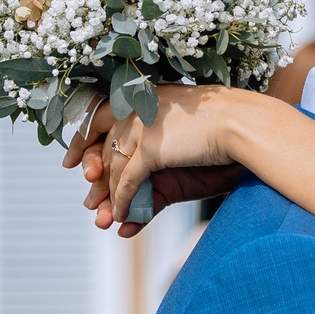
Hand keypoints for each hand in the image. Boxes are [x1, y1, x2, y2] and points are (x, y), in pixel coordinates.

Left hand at [67, 88, 248, 233]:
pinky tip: (121, 216)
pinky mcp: (149, 148)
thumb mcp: (181, 138)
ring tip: (106, 216)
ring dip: (108, 196)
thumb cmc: (223, 129)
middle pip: (101, 144)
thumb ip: (157, 155)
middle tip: (89, 200)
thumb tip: (142, 180)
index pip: (99, 116)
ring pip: (113, 167)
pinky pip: (127, 181)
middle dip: (93, 175)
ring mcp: (139, 126)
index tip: (69, 162)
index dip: (81, 140)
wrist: (244, 124)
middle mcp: (135, 107)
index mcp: (142, 96)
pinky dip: (122, 201)